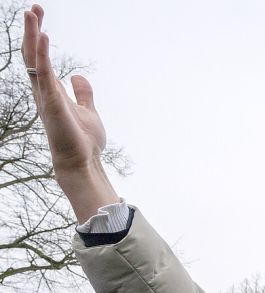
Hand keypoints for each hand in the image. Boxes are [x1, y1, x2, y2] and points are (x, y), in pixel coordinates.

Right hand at [22, 6, 118, 220]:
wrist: (82, 162)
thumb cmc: (83, 141)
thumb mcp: (87, 110)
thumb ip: (83, 93)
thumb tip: (79, 76)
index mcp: (51, 91)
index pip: (41, 58)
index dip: (39, 37)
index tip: (39, 16)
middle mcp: (43, 91)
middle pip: (33, 54)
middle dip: (33, 30)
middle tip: (34, 7)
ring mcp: (45, 96)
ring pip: (34, 60)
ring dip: (34, 36)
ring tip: (33, 13)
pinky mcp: (51, 102)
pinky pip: (44, 73)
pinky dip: (43, 55)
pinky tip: (45, 37)